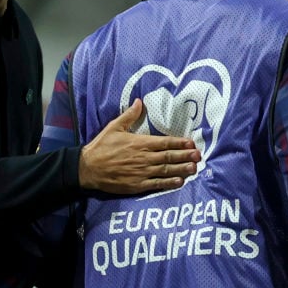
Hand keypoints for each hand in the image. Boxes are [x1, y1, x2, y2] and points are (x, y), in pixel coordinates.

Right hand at [79, 99, 199, 193]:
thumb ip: (129, 115)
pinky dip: (169, 183)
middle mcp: (144, 157)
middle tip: (198, 156)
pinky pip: (157, 184)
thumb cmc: (101, 147)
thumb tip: (139, 101)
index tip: (191, 143)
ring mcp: (142, 172)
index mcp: (140, 142)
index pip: (165, 142)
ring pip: (166, 170)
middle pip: (169, 157)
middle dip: (185, 156)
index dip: (180, 143)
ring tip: (194, 168)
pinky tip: (179, 182)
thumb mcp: (114, 127)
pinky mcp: (137, 185)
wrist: (88, 168)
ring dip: (181, 169)